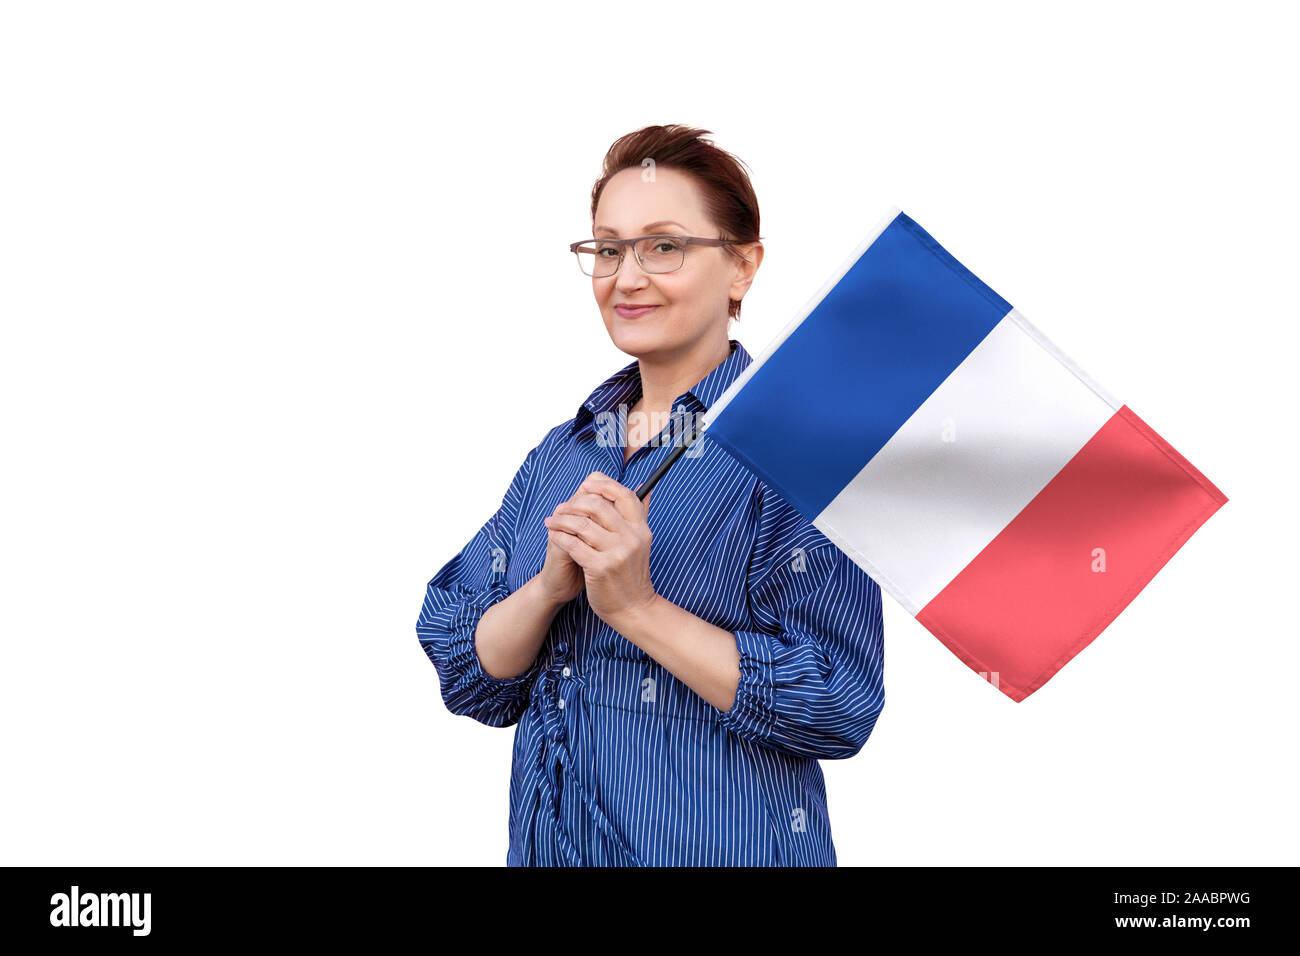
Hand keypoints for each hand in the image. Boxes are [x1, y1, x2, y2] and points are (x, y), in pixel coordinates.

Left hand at [543, 471, 656, 625]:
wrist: (633, 608)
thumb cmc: (631, 574)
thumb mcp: (641, 542)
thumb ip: (641, 514)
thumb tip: (645, 487)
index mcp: (641, 528)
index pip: (624, 495)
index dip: (604, 485)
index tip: (586, 484)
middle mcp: (631, 537)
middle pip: (599, 505)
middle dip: (574, 503)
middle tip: (561, 508)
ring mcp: (616, 553)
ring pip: (582, 524)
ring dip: (562, 520)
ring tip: (552, 522)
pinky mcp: (600, 567)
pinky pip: (574, 545)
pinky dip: (560, 537)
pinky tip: (553, 536)